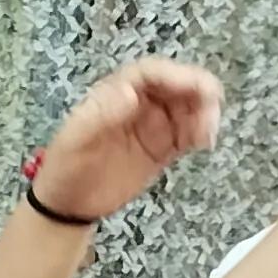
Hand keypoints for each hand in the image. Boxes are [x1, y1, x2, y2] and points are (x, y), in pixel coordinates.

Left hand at [31, 58, 224, 220]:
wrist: (67, 203)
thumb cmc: (65, 167)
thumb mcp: (76, 140)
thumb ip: (102, 115)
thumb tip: (131, 93)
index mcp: (115, 92)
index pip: (151, 73)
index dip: (176, 76)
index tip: (197, 88)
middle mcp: (138, 102)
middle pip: (176, 85)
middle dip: (198, 92)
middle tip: (212, 109)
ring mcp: (152, 124)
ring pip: (187, 107)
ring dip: (204, 113)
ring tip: (208, 134)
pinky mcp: (162, 147)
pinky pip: (187, 133)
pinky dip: (200, 133)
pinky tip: (205, 143)